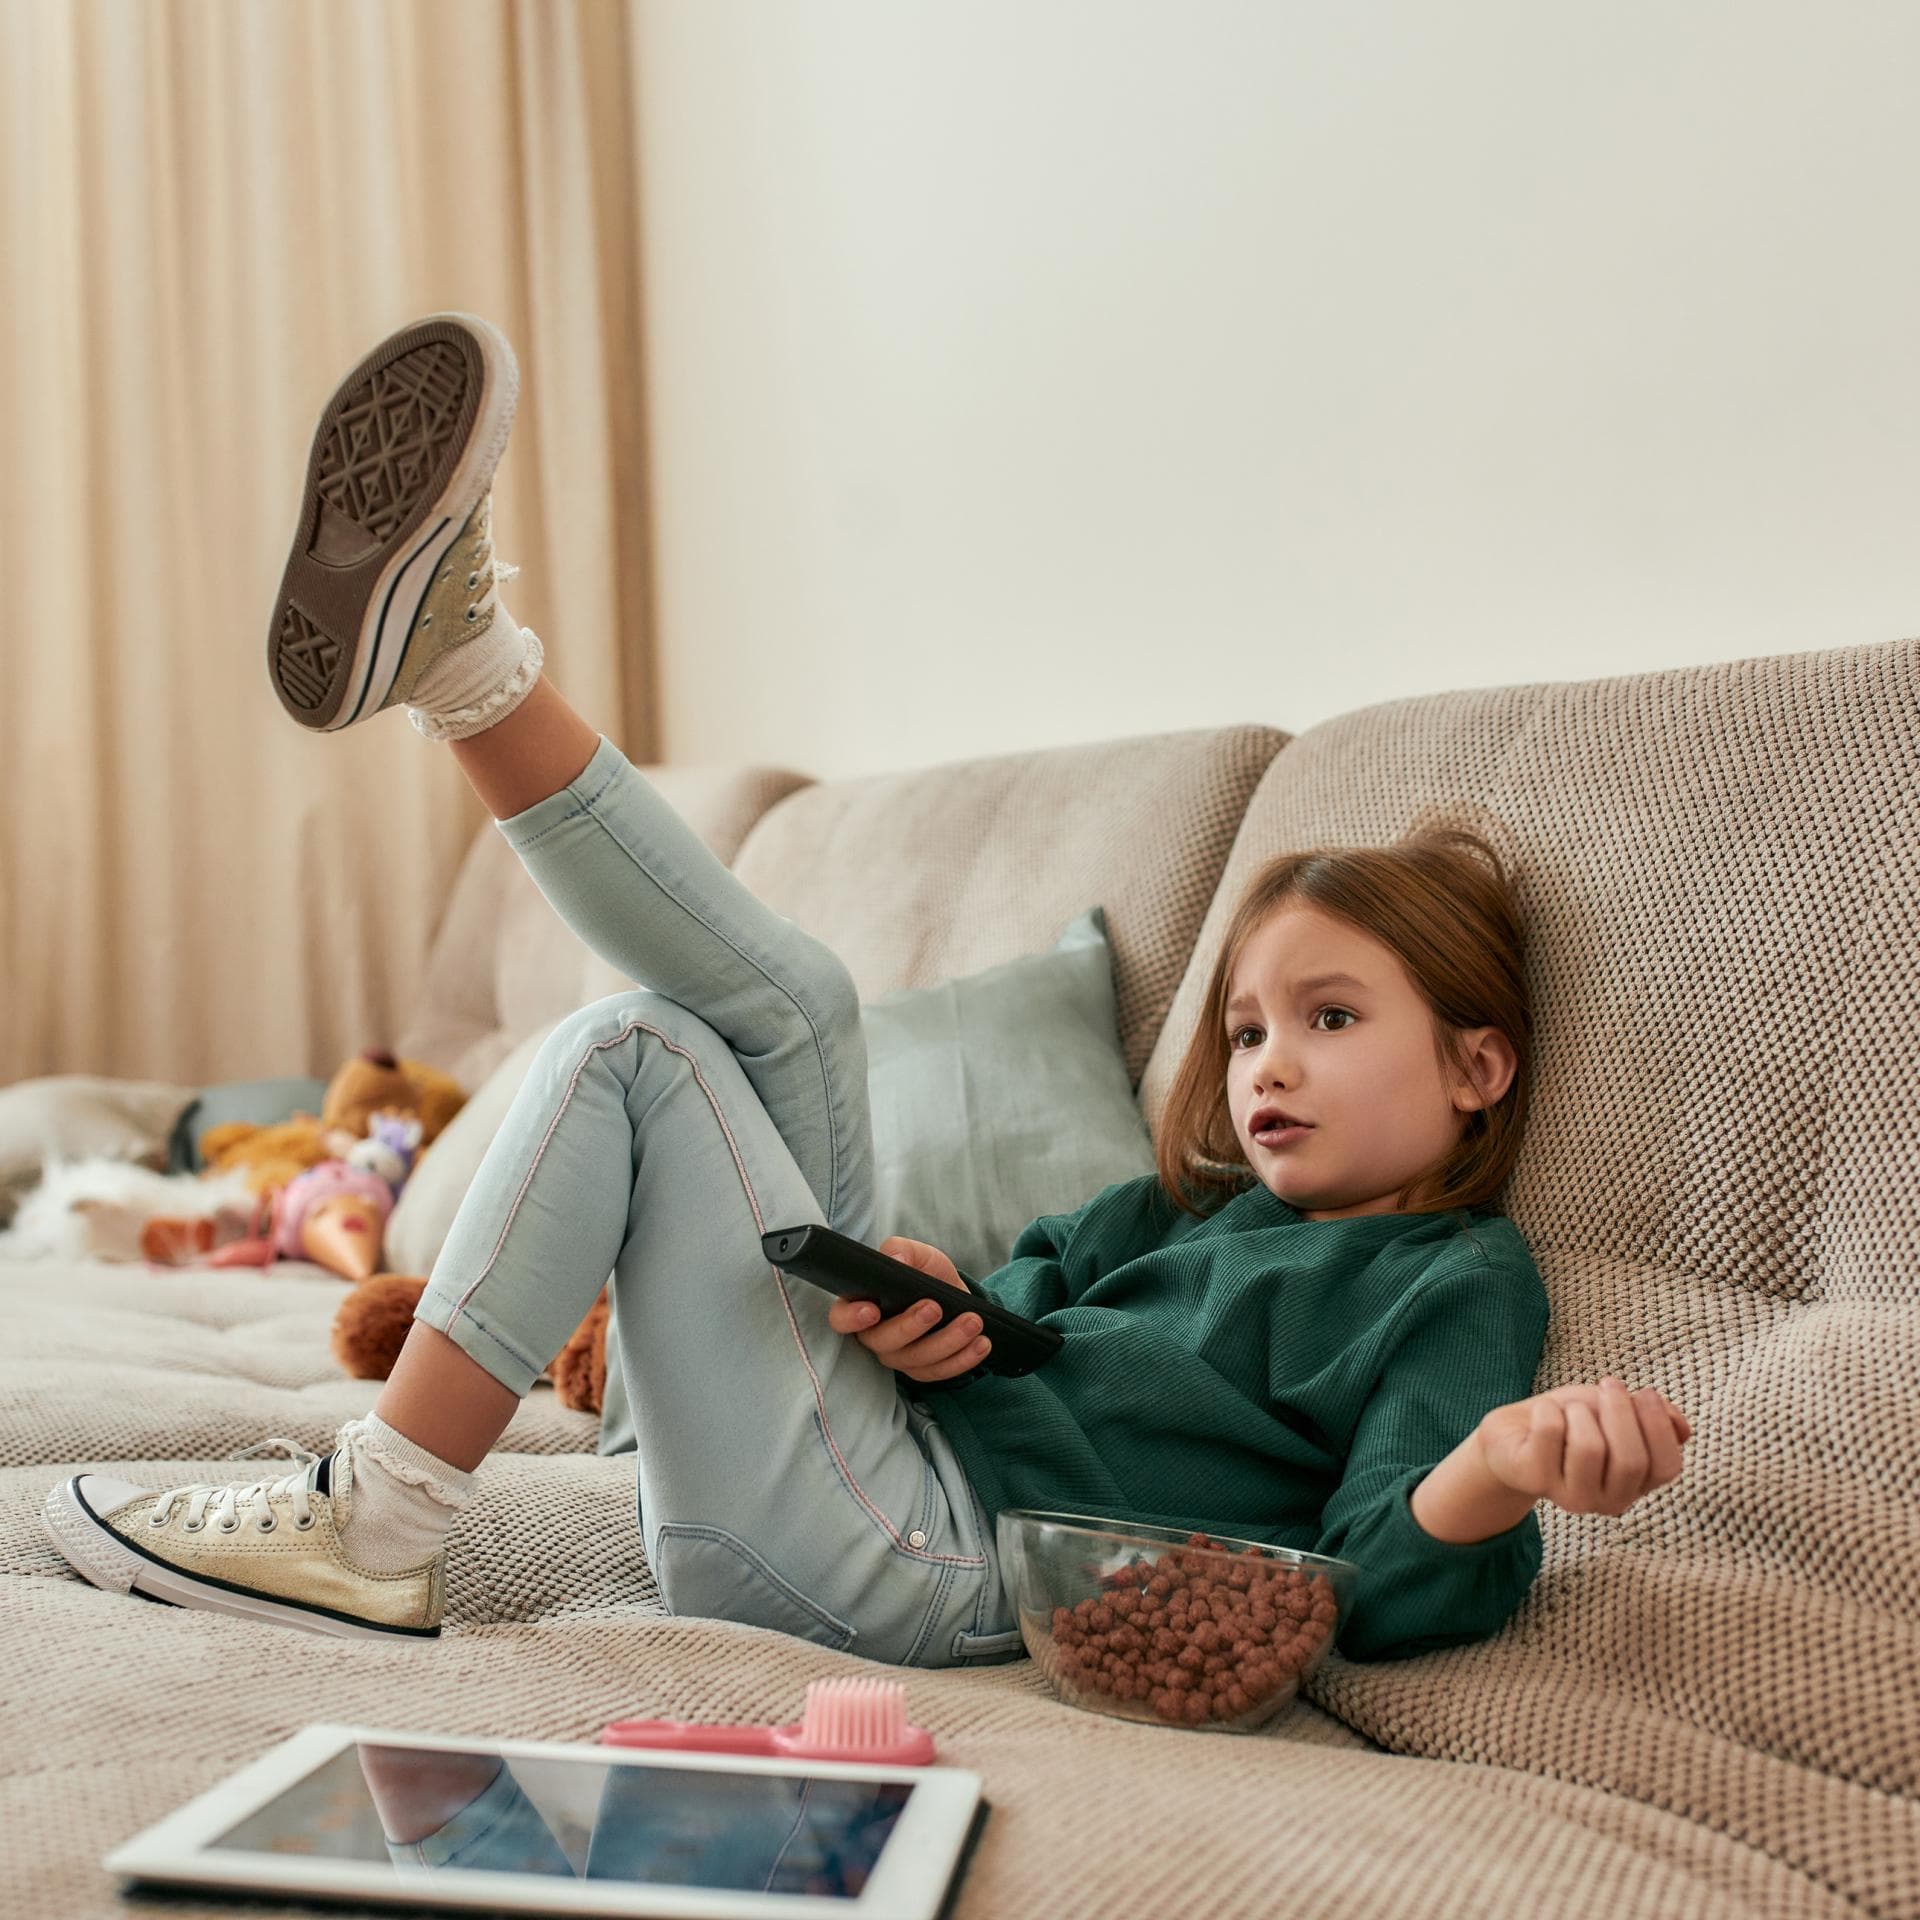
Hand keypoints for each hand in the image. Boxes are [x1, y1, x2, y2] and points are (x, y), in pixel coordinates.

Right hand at [826, 1236, 992, 1383]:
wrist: (953, 1294)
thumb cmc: (924, 1273)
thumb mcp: (917, 1255)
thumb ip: (902, 1250)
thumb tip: (894, 1259)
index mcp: (862, 1306)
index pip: (842, 1319)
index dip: (851, 1319)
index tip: (872, 1310)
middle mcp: (875, 1337)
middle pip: (884, 1342)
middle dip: (911, 1326)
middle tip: (934, 1307)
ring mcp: (900, 1357)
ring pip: (917, 1359)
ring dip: (948, 1341)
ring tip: (973, 1321)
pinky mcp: (925, 1371)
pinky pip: (941, 1372)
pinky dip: (964, 1359)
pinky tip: (982, 1343)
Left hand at [1477, 1377, 1691, 1515]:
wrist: (1513, 1433)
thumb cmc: (1572, 1421)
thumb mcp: (1616, 1412)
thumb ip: (1653, 1418)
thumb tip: (1682, 1429)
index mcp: (1637, 1485)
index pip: (1667, 1467)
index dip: (1659, 1427)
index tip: (1645, 1392)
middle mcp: (1611, 1501)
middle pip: (1630, 1460)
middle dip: (1621, 1412)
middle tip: (1609, 1385)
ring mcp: (1573, 1497)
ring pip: (1590, 1448)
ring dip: (1582, 1412)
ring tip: (1572, 1408)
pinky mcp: (1536, 1482)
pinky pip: (1551, 1433)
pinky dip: (1548, 1410)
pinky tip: (1542, 1413)